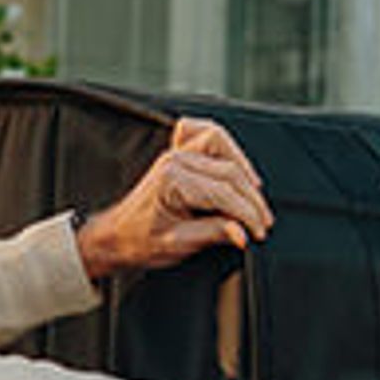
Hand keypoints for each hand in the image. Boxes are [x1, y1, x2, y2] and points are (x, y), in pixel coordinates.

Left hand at [76, 117, 272, 281]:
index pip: (224, 193)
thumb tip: (244, 233)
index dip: (247, 214)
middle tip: (263, 222)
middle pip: (229, 170)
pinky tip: (237, 166)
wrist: (116, 236)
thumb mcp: (178, 244)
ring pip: (221, 143)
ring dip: (243, 167)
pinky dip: (225, 146)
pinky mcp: (178, 153)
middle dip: (251, 199)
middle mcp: (174, 160)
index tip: (260, 232)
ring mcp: (175, 152)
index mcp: (172, 180)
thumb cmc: (139, 241)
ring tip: (255, 195)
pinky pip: (205, 135)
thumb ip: (213, 233)